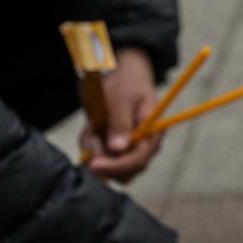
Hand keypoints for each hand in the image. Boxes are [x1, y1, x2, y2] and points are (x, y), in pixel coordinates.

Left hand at [80, 47, 163, 183]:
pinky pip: (101, 157)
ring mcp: (130, 148)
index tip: (94, 164)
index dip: (117, 166)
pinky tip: (91, 130)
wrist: (122, 71)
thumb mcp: (121, 98)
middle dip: (103, 160)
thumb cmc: (126, 82)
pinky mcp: (116, 147)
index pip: (138, 160)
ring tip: (91, 129)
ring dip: (95, 153)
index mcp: (152, 134)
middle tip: (89, 140)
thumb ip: (120, 123)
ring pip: (111, 167)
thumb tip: (118, 149)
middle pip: (126, 171)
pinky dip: (91, 147)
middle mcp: (144, 145)